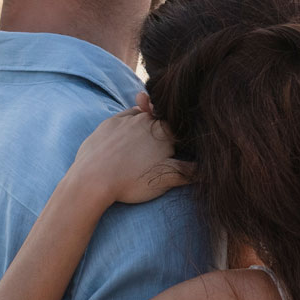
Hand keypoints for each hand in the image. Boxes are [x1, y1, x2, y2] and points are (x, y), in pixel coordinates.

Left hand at [67, 100, 189, 206]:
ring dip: (145, 127)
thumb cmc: (132, 181)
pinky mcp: (107, 125)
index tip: (177, 151)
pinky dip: (127, 126)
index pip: (180, 128)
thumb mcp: (167, 179)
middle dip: (163, 134)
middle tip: (158, 153)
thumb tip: (208, 170)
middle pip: (161, 121)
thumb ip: (190, 172)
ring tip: (141, 149)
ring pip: (142, 117)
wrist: (92, 180)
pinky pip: (123, 119)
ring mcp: (124, 119)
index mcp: (163, 130)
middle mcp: (145, 119)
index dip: (181, 140)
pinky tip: (125, 140)